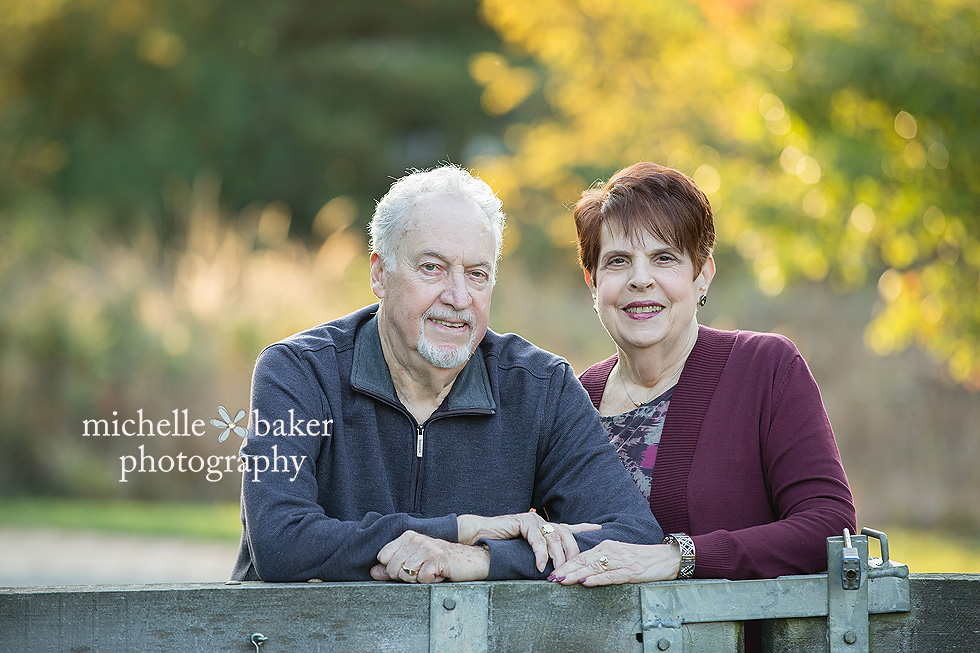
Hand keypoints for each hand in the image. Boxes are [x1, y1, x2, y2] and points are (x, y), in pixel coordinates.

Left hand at [370, 530, 489, 582]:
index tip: (407, 567)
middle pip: (391, 568)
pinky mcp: (437, 559)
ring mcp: (426, 548)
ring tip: (430, 572)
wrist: (469, 559)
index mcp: (408, 536)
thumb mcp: (415, 561)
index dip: (392, 568)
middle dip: (404, 577)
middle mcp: (416, 539)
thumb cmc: (441, 561)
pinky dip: (430, 581)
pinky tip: (439, 574)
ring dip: (418, 580)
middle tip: (421, 572)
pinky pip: (422, 579)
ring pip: (405, 574)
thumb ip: (393, 565)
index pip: (383, 556)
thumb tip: (373, 572)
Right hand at [457, 512, 600, 571]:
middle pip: (566, 535)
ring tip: (558, 573)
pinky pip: (537, 540)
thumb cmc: (502, 545)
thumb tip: (554, 568)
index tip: (599, 528)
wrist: (481, 535)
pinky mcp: (524, 521)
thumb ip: (541, 553)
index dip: (584, 528)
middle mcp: (542, 521)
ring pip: (554, 539)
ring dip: (557, 558)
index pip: (569, 527)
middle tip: (576, 569)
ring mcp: (534, 519)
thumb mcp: (526, 551)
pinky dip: (540, 554)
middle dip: (572, 553)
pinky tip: (540, 566)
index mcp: (545, 526)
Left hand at [549, 540, 680, 585]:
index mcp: (606, 546)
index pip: (581, 555)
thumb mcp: (619, 554)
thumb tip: (584, 569)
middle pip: (583, 561)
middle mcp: (610, 551)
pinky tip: (586, 582)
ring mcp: (620, 561)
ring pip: (593, 568)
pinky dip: (596, 579)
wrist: (666, 557)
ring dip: (576, 574)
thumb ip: (602, 559)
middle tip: (551, 577)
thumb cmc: (642, 558)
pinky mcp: (630, 571)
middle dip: (566, 569)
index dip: (566, 563)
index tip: (554, 571)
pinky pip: (610, 576)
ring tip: (562, 580)